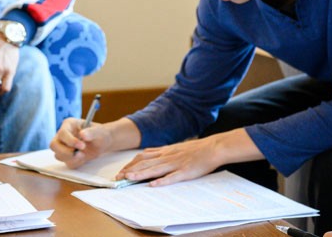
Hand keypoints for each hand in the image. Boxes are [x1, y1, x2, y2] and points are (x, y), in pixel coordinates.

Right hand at [51, 117, 140, 168]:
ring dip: (71, 158)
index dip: (70, 141)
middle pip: (53, 145)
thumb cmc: (100, 133)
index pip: (62, 133)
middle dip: (65, 152)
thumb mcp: (99, 131)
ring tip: (84, 155)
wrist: (103, 142)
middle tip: (80, 153)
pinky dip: (76, 163)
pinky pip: (67, 163)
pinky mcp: (67, 156)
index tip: (82, 146)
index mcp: (68, 124)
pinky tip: (84, 158)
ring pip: (58, 155)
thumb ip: (91, 132)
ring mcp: (64, 146)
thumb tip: (82, 135)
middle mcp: (63, 135)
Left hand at [115, 129, 262, 186]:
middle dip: (130, 170)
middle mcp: (167, 156)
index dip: (130, 164)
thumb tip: (149, 157)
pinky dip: (162, 181)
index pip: (142, 156)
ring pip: (155, 169)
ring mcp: (176, 163)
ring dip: (141, 174)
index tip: (121, 171)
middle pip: (145, 163)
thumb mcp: (175, 148)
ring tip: (129, 179)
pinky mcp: (186, 171)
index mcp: (164, 151)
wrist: (213, 147)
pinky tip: (153, 185)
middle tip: (118, 178)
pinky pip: (172, 177)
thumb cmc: (195, 149)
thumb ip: (162, 153)